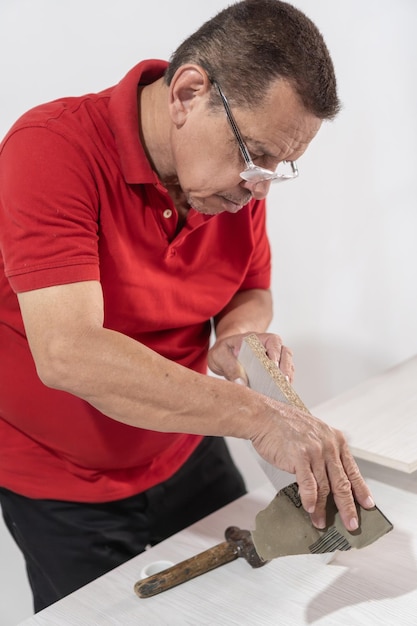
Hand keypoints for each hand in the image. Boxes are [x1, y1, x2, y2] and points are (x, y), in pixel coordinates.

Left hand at [208, 332, 293, 383]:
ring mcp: (274, 358)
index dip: (276, 353)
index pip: (273, 341)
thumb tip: (242, 383)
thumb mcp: (219, 355)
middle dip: (285, 367)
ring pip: (288, 365)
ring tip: (283, 391)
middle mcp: (269, 347)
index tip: (273, 365)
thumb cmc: (224, 351)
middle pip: (286, 353)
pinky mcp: (274, 371)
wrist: (225, 354)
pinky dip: (284, 385)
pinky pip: (284, 376)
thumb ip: (229, 366)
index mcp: (257, 339)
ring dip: (287, 377)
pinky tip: (281, 395)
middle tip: (282, 382)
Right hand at [251, 401, 374, 531]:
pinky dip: (310, 499)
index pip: (353, 470)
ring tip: (321, 522)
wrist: (266, 416)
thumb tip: (330, 478)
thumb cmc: (286, 425)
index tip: (367, 504)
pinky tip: (310, 509)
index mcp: (336, 440)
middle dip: (348, 507)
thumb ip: (325, 452)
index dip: (361, 490)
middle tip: (351, 523)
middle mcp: (329, 446)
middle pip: (342, 483)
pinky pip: (308, 483)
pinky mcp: (299, 457)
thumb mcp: (315, 433)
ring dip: (323, 508)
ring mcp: (315, 452)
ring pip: (324, 487)